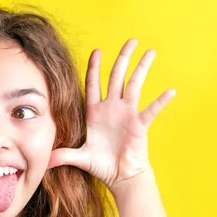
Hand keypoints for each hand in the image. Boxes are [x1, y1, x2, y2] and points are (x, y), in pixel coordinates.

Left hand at [47, 39, 174, 191]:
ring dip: (142, 68)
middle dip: (123, 58)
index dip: (94, 68)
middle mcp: (112, 108)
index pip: (93, 84)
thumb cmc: (101, 164)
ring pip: (135, 85)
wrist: (120, 176)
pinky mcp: (140, 125)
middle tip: (131, 40)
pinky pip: (151, 110)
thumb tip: (45, 160)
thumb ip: (63, 155)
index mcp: (95, 112)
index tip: (96, 51)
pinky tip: (170, 91)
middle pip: (117, 77)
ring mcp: (127, 114)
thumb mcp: (80, 158)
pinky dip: (160, 101)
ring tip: (150, 52)